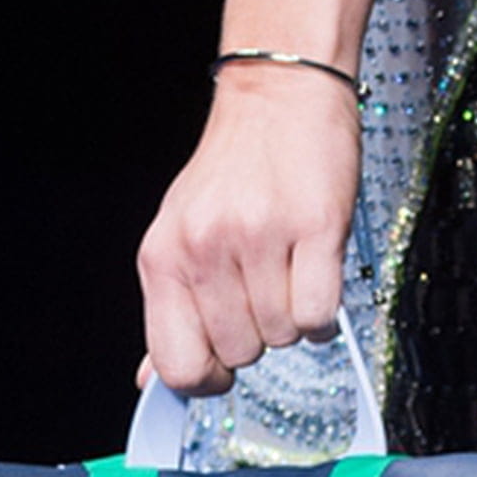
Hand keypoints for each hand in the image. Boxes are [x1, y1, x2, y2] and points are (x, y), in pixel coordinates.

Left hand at [136, 65, 361, 394]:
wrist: (277, 94)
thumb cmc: (232, 171)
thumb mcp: (180, 238)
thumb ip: (171, 313)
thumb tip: (152, 382)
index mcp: (162, 258)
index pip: (177, 366)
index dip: (207, 378)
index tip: (223, 362)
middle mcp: (204, 249)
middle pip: (239, 355)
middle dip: (257, 334)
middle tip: (262, 288)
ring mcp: (258, 238)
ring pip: (282, 338)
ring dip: (292, 318)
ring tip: (288, 269)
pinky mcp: (313, 228)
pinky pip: (319, 315)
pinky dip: (324, 312)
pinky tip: (315, 276)